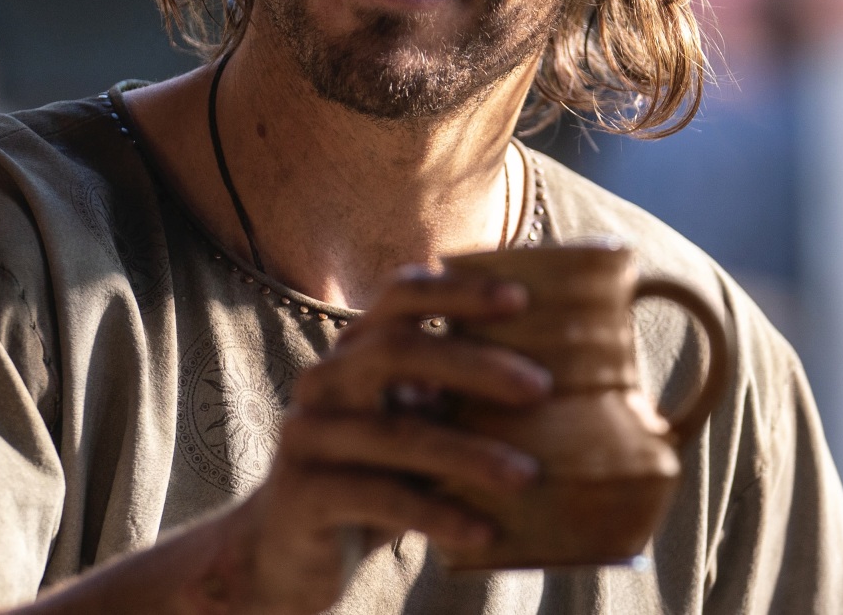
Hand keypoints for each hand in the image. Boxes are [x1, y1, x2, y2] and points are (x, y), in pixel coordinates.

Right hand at [196, 269, 548, 613]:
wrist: (286, 552)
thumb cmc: (371, 481)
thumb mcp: (413, 432)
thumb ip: (453, 403)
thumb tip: (556, 387)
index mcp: (354, 352)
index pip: (402, 296)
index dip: (458, 290)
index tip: (522, 299)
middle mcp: (323, 381)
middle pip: (397, 351)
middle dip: (475, 365)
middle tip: (541, 388)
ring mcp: (307, 435)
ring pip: (394, 434)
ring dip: (468, 454)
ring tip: (527, 475)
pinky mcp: (302, 493)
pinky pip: (378, 498)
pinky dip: (437, 514)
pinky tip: (483, 531)